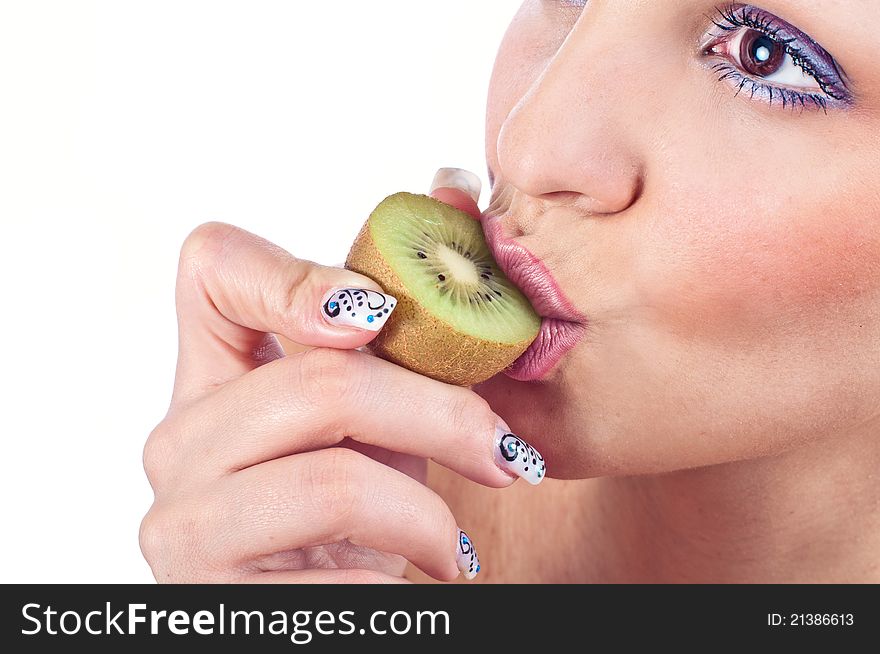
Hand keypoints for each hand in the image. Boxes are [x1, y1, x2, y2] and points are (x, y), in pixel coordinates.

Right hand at [139, 171, 543, 582]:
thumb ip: (399, 324)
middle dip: (440, 415)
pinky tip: (416, 580)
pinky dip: (406, 573)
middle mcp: (177, 442)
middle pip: (318, 382)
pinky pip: (343, 575)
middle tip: (505, 454)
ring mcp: (185, 525)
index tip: (380, 315)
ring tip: (456, 545)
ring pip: (332, 482)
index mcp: (212, 377)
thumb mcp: (379, 409)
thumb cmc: (359, 504)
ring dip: (427, 514)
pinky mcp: (221, 601)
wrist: (328, 609)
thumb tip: (452, 186)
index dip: (296, 273)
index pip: (209, 266)